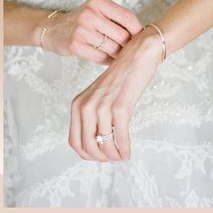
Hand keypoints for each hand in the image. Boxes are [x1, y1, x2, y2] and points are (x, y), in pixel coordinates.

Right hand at [38, 0, 142, 64]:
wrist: (52, 29)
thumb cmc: (82, 21)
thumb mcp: (97, 10)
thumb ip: (117, 18)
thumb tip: (142, 34)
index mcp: (98, 2)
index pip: (128, 17)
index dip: (138, 31)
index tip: (141, 38)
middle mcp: (90, 14)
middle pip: (122, 35)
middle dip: (129, 46)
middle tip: (131, 51)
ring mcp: (81, 30)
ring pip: (113, 48)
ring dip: (119, 55)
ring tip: (120, 56)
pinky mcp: (75, 45)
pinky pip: (101, 57)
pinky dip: (108, 61)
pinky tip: (109, 60)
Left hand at [68, 26, 162, 160]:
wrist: (137, 55)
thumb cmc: (121, 76)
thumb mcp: (98, 95)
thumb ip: (93, 114)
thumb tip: (98, 142)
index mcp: (78, 104)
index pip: (75, 141)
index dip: (87, 154)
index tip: (100, 155)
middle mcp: (86, 106)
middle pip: (88, 147)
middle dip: (101, 158)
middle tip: (113, 158)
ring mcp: (102, 107)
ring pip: (105, 144)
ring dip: (114, 155)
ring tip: (122, 156)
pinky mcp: (120, 107)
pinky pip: (120, 137)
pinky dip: (124, 149)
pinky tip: (128, 152)